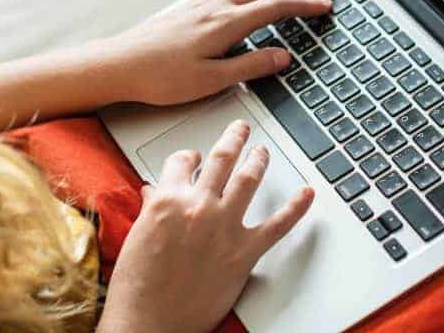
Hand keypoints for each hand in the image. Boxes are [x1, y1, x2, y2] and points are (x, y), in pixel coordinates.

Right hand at [97, 120, 314, 332]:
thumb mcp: (137, 235)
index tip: (195, 157)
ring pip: (248, 179)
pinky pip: (277, 225)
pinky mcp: (243, 253)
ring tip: (263, 151)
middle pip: (222, 158)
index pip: (183, 160)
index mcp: (168, 198)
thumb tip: (154, 192)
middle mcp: (199, 206)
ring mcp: (224, 227)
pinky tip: (306, 194)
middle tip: (241, 129)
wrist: (148, 324)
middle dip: (234, 137)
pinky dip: (295, 208)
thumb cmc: (137, 286)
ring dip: (259, 159)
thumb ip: (151, 208)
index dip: (190, 156)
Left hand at [101, 0, 330, 105]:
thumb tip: (283, 56)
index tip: (326, 5)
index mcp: (226, 24)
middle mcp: (217, 5)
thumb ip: (250, 67)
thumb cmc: (161, 76)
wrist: (122, 63)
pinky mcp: (193, 2)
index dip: (305, 5)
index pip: (276, 7)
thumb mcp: (210, 81)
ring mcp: (204, 0)